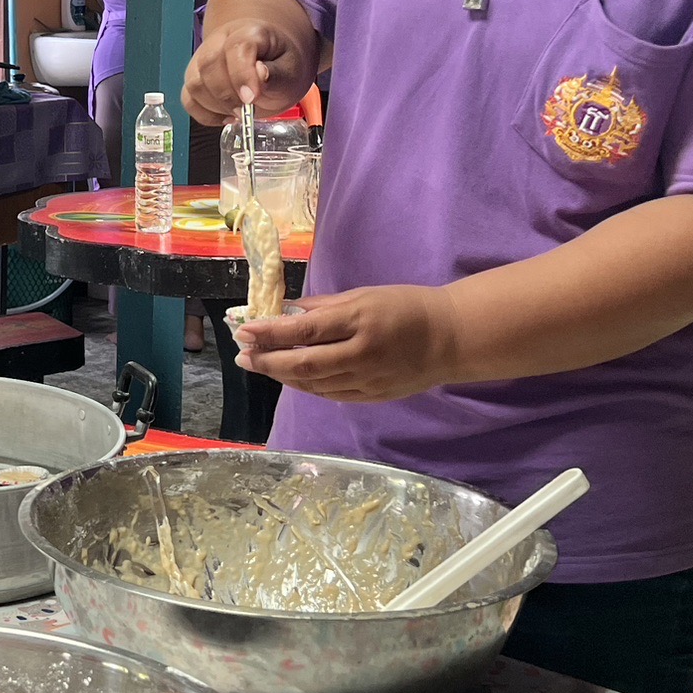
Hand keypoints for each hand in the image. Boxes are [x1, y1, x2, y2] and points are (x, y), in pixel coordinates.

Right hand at [184, 17, 308, 126]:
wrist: (271, 60)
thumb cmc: (281, 65)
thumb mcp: (292, 71)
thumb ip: (277, 75)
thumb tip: (260, 74)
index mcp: (250, 32)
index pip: (237, 47)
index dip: (242, 74)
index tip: (251, 98)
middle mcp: (220, 40)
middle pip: (209, 64)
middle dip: (227, 95)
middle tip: (247, 112)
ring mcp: (203, 59)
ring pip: (195, 83)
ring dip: (217, 106)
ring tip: (240, 113)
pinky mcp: (194, 78)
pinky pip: (188, 100)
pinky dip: (206, 115)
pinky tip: (226, 116)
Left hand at [231, 286, 460, 402]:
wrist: (450, 338)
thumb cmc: (405, 307)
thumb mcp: (363, 295)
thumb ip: (322, 307)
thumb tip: (284, 311)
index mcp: (359, 321)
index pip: (305, 330)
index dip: (270, 333)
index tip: (244, 331)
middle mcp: (361, 354)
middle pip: (304, 364)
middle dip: (267, 361)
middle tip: (242, 355)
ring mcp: (367, 380)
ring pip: (313, 384)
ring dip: (281, 375)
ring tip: (259, 365)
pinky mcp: (372, 397)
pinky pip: (330, 395)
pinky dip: (306, 386)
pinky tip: (291, 377)